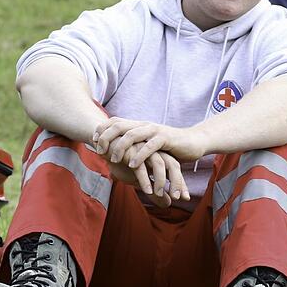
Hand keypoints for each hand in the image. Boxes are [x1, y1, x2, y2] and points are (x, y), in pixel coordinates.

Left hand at [93, 117, 207, 163]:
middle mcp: (144, 125)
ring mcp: (155, 130)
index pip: (114, 121)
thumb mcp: (147, 145)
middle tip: (99, 151)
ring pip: (132, 135)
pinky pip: (150, 146)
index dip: (101, 130)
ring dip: (120, 147)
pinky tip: (132, 165)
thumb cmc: (168, 147)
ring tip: (114, 160)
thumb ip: (134, 145)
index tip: (93, 142)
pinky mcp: (166, 138)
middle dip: (106, 138)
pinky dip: (139, 155)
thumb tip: (113, 151)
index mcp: (138, 125)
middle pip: (119, 125)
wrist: (193, 142)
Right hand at [108, 146, 188, 206]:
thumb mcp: (142, 180)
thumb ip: (156, 193)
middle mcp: (155, 152)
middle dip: (177, 182)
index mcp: (160, 157)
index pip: (176, 170)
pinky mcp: (132, 152)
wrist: (105, 146)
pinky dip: (145, 180)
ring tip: (159, 195)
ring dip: (160, 181)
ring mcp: (144, 151)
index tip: (186, 199)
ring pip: (159, 164)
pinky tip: (146, 191)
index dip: (181, 184)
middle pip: (173, 165)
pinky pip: (141, 167)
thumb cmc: (125, 162)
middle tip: (177, 198)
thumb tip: (168, 205)